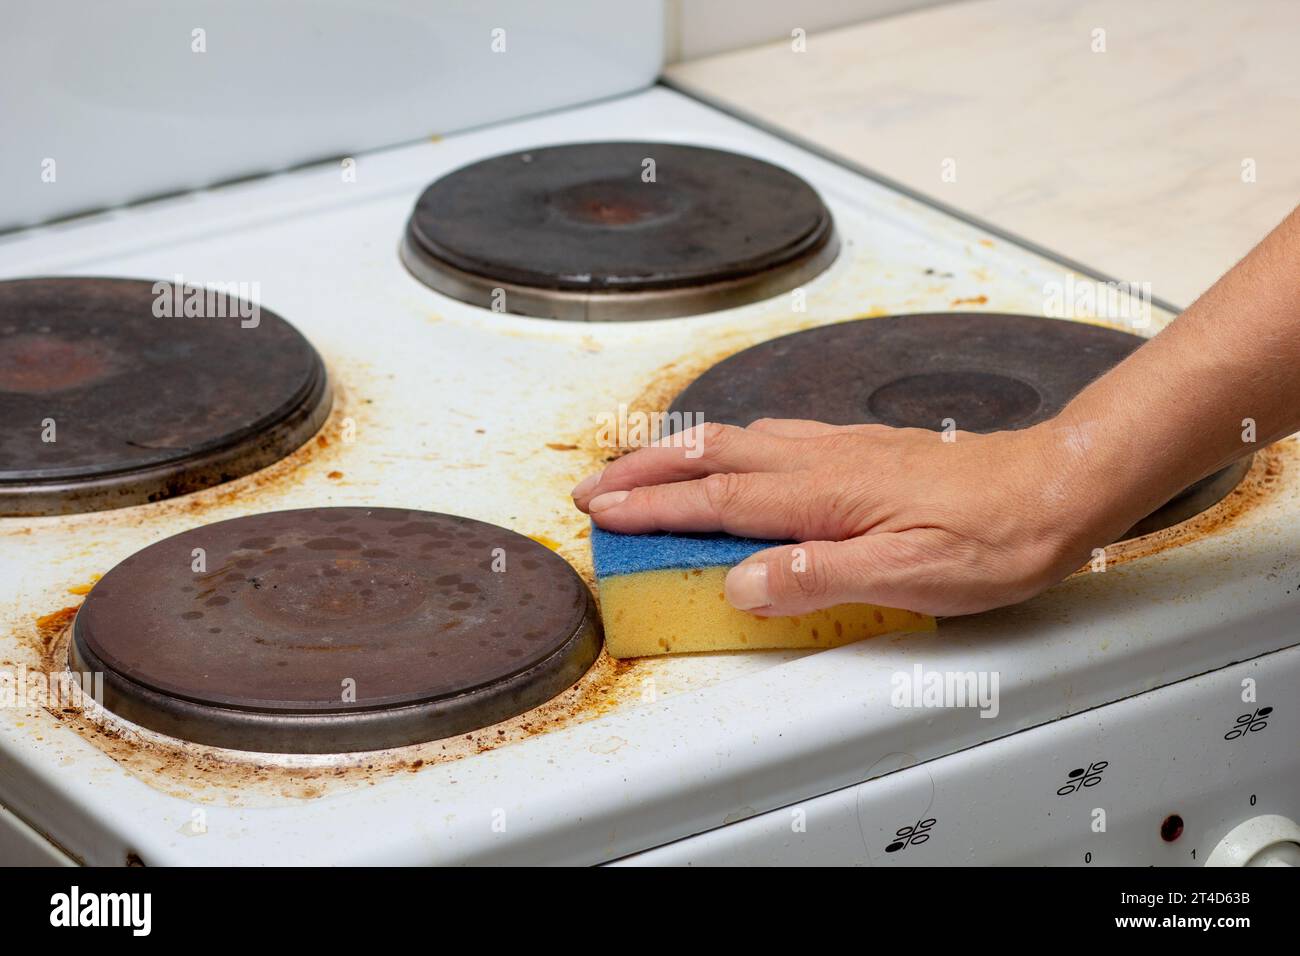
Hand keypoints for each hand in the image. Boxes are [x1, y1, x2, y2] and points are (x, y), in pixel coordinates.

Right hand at [572, 419, 1115, 617]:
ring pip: (740, 438)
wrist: (1056, 487)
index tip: (603, 512)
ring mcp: (842, 450)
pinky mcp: (863, 450)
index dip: (654, 507)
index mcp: (823, 494)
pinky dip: (731, 443)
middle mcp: (823, 461)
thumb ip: (817, 577)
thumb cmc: (994, 536)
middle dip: (645, 469)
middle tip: (597, 485)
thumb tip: (740, 583)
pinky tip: (738, 451)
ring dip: (681, 452)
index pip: (716, 499)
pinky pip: (775, 437)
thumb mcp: (908, 576)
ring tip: (644, 466)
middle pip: (712, 455)